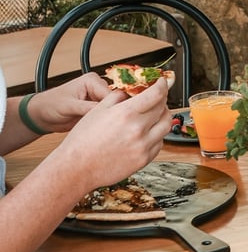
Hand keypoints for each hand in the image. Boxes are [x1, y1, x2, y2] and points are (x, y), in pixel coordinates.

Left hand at [27, 72, 120, 132]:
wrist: (41, 115)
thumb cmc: (49, 105)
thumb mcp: (69, 106)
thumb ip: (89, 108)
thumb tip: (107, 110)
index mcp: (92, 80)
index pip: (112, 93)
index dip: (114, 107)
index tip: (115, 120)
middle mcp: (97, 87)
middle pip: (116, 100)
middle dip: (113, 113)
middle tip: (109, 126)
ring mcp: (97, 98)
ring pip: (113, 108)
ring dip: (109, 118)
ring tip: (104, 128)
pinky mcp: (96, 108)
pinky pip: (107, 115)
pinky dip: (105, 122)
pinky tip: (101, 128)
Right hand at [55, 79, 171, 189]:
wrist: (76, 168)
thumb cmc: (82, 141)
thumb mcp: (97, 110)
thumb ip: (117, 97)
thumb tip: (129, 91)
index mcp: (126, 114)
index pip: (156, 94)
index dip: (162, 85)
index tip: (162, 82)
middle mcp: (137, 129)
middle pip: (163, 108)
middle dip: (162, 100)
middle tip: (156, 98)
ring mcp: (143, 146)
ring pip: (166, 125)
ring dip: (162, 117)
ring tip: (153, 115)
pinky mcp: (144, 159)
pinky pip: (160, 142)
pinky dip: (157, 135)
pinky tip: (147, 133)